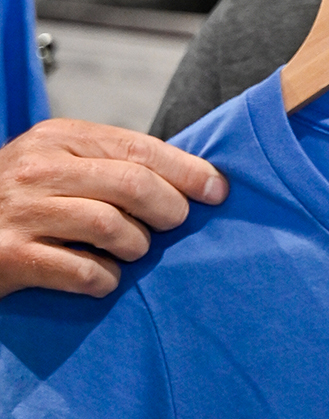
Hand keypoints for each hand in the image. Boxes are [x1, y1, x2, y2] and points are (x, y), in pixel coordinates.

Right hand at [0, 119, 227, 298]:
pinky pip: (83, 271)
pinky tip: (103, 279)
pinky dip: (104, 279)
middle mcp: (38, 169)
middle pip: (132, 184)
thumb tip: (191, 178)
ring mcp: (22, 212)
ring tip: (132, 252)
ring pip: (112, 227)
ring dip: (136, 246)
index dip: (186, 170)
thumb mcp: (58, 164)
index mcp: (57, 138)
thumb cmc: (21, 200)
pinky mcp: (12, 257)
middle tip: (175, 224)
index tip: (217, 190)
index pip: (138, 148)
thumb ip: (110, 164)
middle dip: (169, 209)